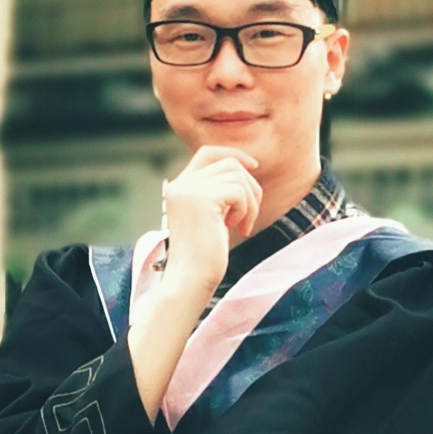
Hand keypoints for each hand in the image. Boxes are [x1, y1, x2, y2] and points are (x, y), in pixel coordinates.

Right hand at [160, 144, 261, 296]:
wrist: (190, 280)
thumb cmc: (203, 257)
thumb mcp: (210, 217)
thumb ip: (218, 193)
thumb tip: (247, 169)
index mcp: (178, 187)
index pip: (208, 153)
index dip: (234, 155)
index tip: (254, 168)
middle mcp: (180, 184)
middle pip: (229, 163)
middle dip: (249, 185)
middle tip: (248, 216)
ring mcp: (189, 190)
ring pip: (238, 177)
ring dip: (250, 202)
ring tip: (242, 225)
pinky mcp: (202, 199)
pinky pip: (239, 191)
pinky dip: (247, 210)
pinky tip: (239, 229)